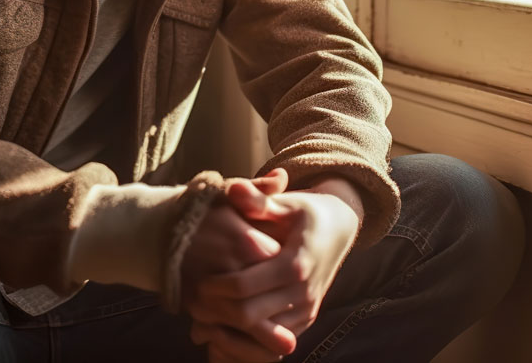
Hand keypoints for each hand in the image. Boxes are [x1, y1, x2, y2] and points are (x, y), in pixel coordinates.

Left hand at [183, 169, 297, 360]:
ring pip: (260, 338)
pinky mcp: (305, 321)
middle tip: (192, 303)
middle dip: (216, 313)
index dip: (214, 288)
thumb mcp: (286, 202)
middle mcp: (303, 293)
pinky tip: (225, 327)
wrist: (339, 227)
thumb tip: (234, 189)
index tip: (195, 281)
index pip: (244, 287)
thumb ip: (258, 200)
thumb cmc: (306, 212)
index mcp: (294, 264)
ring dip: (229, 331)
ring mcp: (306, 311)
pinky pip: (273, 343)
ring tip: (203, 318)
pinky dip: (247, 340)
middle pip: (248, 316)